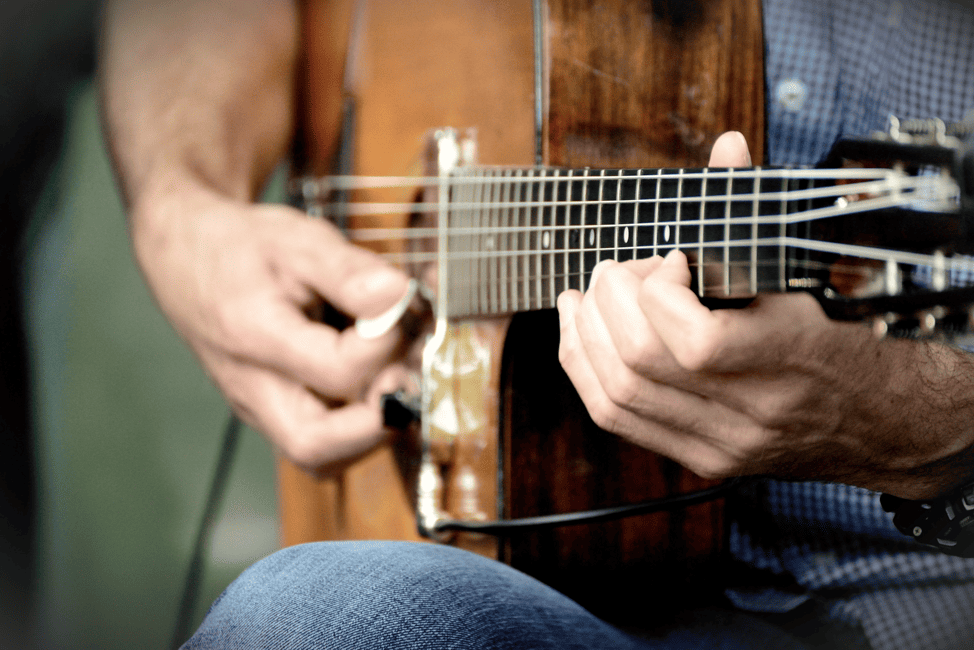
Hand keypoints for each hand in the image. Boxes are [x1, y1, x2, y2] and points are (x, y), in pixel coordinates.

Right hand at [133, 186, 412, 470]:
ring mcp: (260, 407)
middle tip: (404, 373)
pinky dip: (360, 421)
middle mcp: (252, 388)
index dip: (384, 344)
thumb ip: (350, 272)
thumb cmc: (242, 247)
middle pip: (316, 448)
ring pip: (322, 457)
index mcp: (253, 338)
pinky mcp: (273, 411)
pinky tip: (378, 377)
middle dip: (378, 421)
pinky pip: (322, 440)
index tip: (399, 306)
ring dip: (373, 429)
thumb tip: (398, 295)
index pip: (336, 370)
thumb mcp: (298, 240)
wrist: (185, 257)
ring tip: (395, 374)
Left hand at [557, 132, 973, 497]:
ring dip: (584, 334)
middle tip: (618, 271)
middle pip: (640, 361)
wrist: (884, 420)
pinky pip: (616, 418)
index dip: (660, 287)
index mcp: (792, 355)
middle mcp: (754, 409)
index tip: (674, 258)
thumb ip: (756, 210)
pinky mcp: (701, 459)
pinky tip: (581, 333)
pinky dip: (584, 369)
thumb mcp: (810, 270)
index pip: (694, 340)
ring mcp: (723, 442)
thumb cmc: (846, 334)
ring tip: (586, 296)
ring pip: (617, 394)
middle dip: (610, 300)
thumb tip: (726, 146)